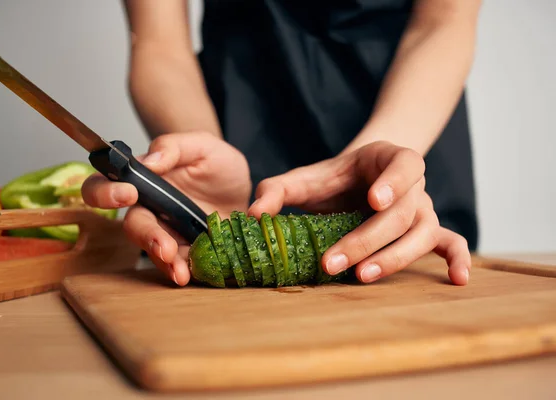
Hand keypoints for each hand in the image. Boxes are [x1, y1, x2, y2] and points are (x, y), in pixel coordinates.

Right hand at [82, 132, 251, 285]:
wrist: (243, 190)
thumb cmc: (216, 163)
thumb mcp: (203, 146)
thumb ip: (174, 147)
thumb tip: (150, 160)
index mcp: (143, 180)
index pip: (107, 185)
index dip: (106, 192)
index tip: (129, 193)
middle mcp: (149, 209)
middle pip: (132, 226)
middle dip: (147, 237)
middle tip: (164, 247)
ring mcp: (166, 233)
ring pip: (153, 251)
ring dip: (164, 263)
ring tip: (180, 272)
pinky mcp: (184, 252)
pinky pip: (176, 265)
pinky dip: (183, 271)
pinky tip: (191, 274)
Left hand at [248, 140, 470, 284]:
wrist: (358, 178)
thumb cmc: (334, 178)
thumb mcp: (305, 178)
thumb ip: (278, 189)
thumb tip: (253, 214)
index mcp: (388, 159)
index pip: (403, 165)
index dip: (393, 182)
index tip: (374, 200)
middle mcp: (412, 186)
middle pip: (402, 212)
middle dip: (367, 239)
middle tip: (333, 261)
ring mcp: (423, 209)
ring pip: (422, 233)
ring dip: (394, 257)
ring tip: (362, 277)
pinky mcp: (427, 230)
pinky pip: (451, 242)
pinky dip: (459, 259)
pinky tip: (458, 280)